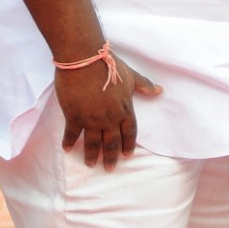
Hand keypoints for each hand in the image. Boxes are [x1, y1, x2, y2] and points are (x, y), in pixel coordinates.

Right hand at [55, 54, 162, 168]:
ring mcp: (92, 119)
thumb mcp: (130, 75)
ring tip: (91, 165)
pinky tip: (67, 149)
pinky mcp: (74, 116)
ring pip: (93, 143)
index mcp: (125, 109)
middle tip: (109, 168)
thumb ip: (144, 85)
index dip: (128, 144)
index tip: (127, 155)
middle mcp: (110, 118)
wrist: (84, 58)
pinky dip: (70, 143)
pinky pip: (72, 134)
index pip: (129, 132)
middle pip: (111, 143)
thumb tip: (160, 90)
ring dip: (92, 155)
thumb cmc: (109, 64)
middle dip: (110, 158)